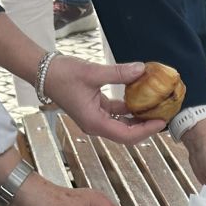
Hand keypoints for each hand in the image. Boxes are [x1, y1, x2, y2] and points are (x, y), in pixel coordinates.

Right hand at [44, 56, 166, 144]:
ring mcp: (95, 119)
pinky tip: (140, 98)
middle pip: (126, 134)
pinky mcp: (95, 110)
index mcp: (94, 122)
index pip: (126, 135)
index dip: (146, 130)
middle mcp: (96, 125)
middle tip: (163, 116)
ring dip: (138, 118)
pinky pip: (116, 114)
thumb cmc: (62, 74)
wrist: (42, 71)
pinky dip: (128, 108)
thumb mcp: (92, 72)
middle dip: (145, 127)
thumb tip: (142, 70)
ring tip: (155, 108)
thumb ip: (119, 73)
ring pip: (122, 125)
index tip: (161, 122)